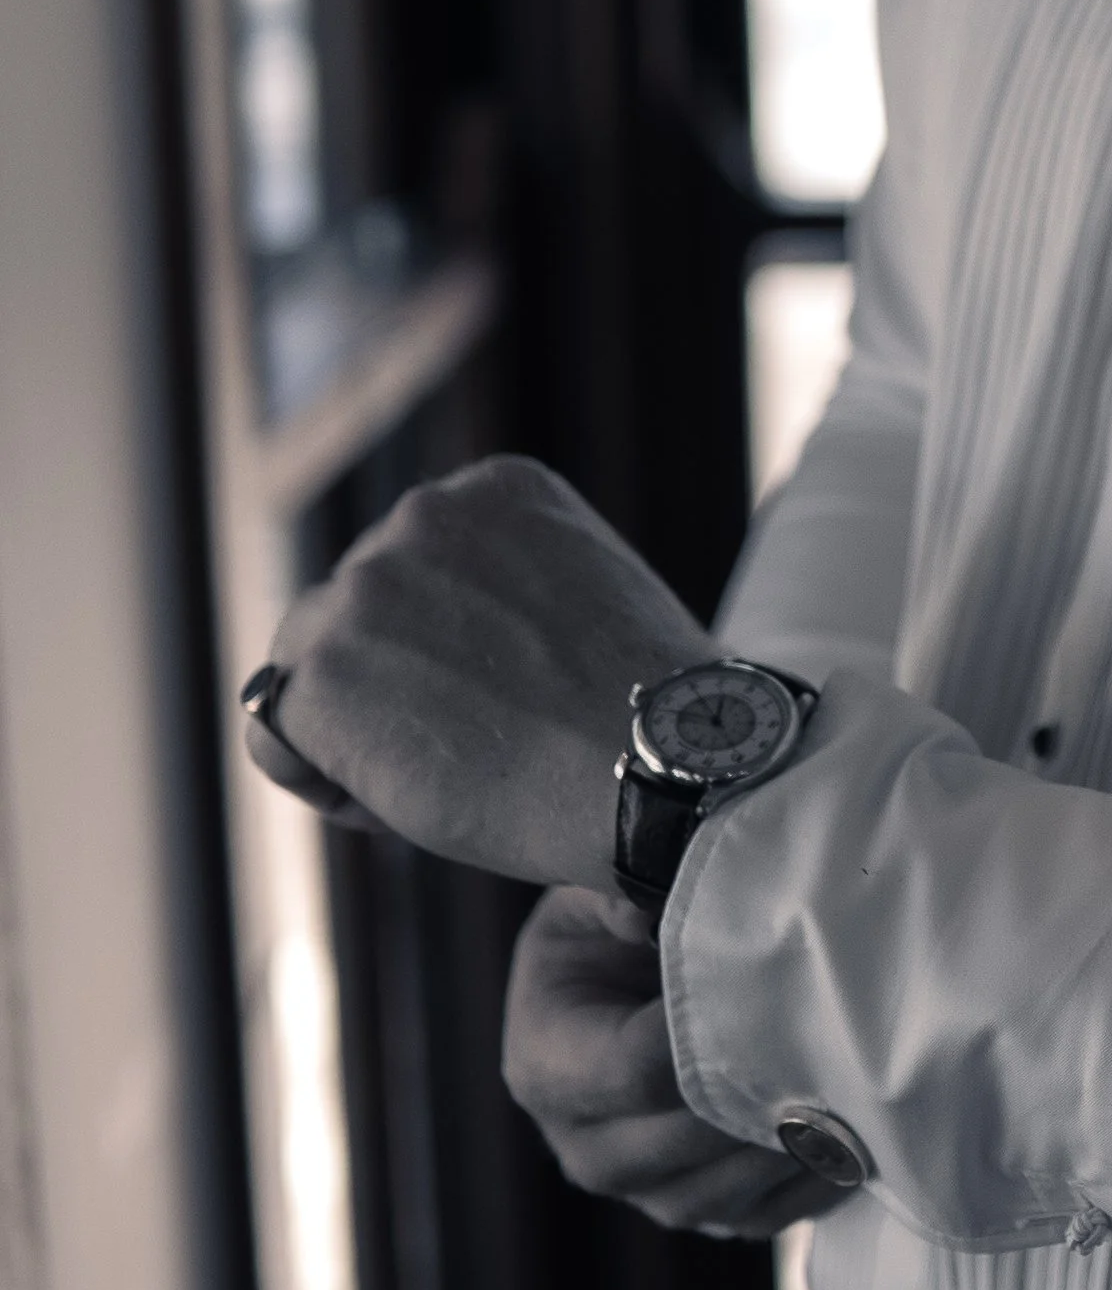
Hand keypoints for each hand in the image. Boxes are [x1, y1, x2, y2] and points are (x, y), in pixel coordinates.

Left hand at [247, 455, 708, 887]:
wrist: (660, 766)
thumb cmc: (647, 720)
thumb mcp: (587, 603)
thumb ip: (506, 596)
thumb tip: (442, 652)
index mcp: (497, 488)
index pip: (415, 571)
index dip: (443, 652)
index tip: (504, 701)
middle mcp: (422, 512)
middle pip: (357, 615)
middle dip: (396, 688)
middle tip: (480, 752)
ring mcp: (366, 583)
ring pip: (312, 670)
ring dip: (359, 733)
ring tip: (447, 778)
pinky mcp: (325, 665)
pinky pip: (272, 731)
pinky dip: (317, 777)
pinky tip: (397, 801)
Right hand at [503, 884, 828, 1235]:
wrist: (612, 996)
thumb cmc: (605, 939)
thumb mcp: (591, 902)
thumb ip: (619, 901)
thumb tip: (649, 916)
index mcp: (548, 1069)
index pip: (640, 1069)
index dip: (712, 1033)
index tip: (780, 990)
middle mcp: (586, 1148)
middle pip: (687, 1139)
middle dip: (762, 1090)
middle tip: (838, 1040)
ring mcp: (643, 1192)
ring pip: (726, 1191)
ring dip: (792, 1143)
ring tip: (852, 1085)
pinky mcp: (699, 1212)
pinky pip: (762, 1217)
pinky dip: (811, 1180)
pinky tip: (858, 1132)